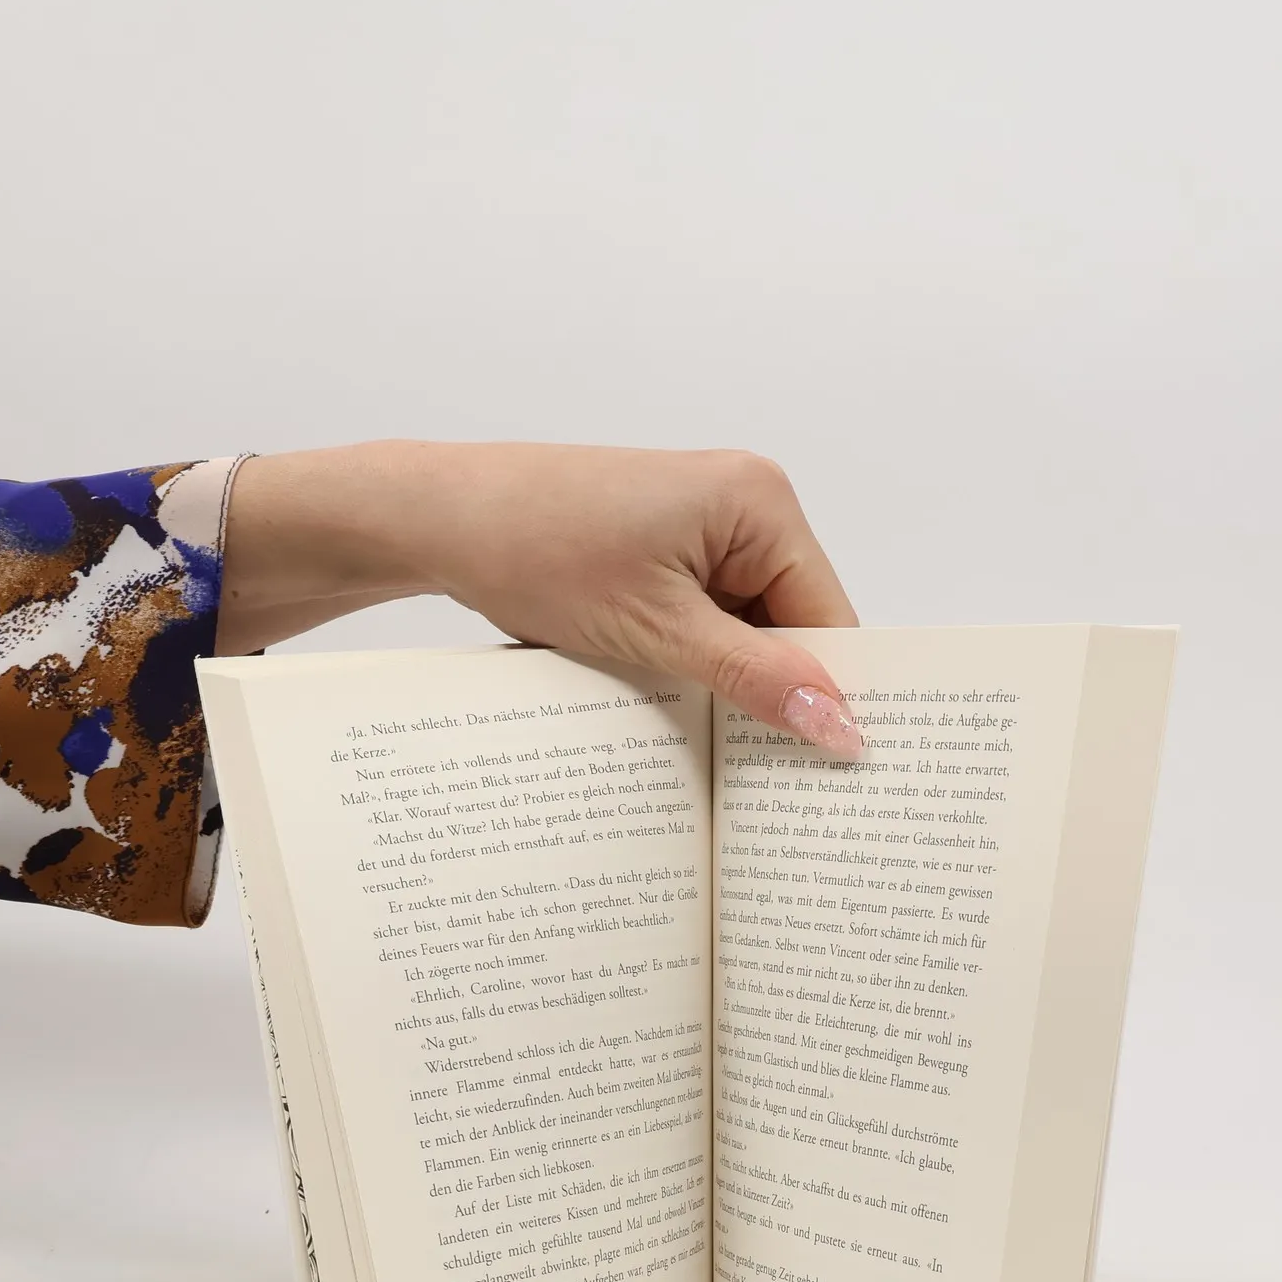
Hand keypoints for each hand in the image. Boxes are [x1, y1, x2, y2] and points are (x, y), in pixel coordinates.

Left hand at [218, 441, 863, 756]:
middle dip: (776, 693)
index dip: (829, 696)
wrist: (439, 518)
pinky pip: (709, 619)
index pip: (831, 619)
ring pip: (750, 631)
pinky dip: (696, 662)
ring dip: (729, 682)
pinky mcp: (668, 547)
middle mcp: (746, 502)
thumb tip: (842, 728)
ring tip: (709, 739)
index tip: (827, 773)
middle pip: (795, 626)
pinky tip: (672, 700)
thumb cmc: (536, 548)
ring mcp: (705, 524)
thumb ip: (756, 680)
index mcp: (761, 503)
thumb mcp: (657, 632)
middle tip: (767, 778)